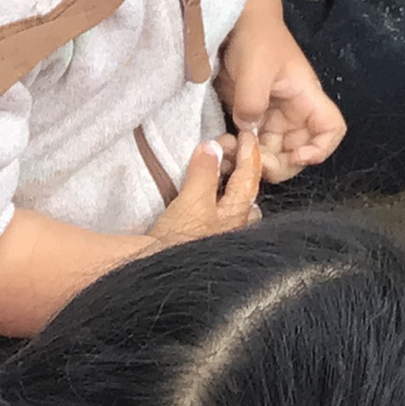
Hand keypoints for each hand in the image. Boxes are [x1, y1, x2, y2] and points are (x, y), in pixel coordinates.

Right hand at [145, 132, 265, 247]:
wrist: (155, 271)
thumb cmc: (179, 238)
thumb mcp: (192, 201)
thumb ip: (204, 173)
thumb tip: (213, 147)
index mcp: (237, 214)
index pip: (249, 177)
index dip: (249, 153)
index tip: (247, 134)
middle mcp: (234, 226)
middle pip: (245, 191)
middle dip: (241, 168)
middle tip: (229, 149)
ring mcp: (220, 235)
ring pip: (233, 204)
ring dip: (227, 184)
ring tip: (219, 167)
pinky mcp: (203, 241)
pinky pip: (218, 212)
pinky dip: (215, 197)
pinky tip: (208, 194)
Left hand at [220, 16, 344, 181]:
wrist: (239, 22)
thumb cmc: (257, 38)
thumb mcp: (255, 68)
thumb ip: (252, 102)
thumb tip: (247, 132)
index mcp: (305, 98)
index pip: (331, 129)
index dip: (321, 149)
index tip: (296, 156)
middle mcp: (293, 112)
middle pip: (299, 152)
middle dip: (279, 165)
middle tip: (252, 164)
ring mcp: (272, 116)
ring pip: (273, 153)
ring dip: (254, 162)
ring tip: (229, 156)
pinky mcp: (252, 117)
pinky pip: (252, 144)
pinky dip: (239, 152)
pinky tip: (222, 148)